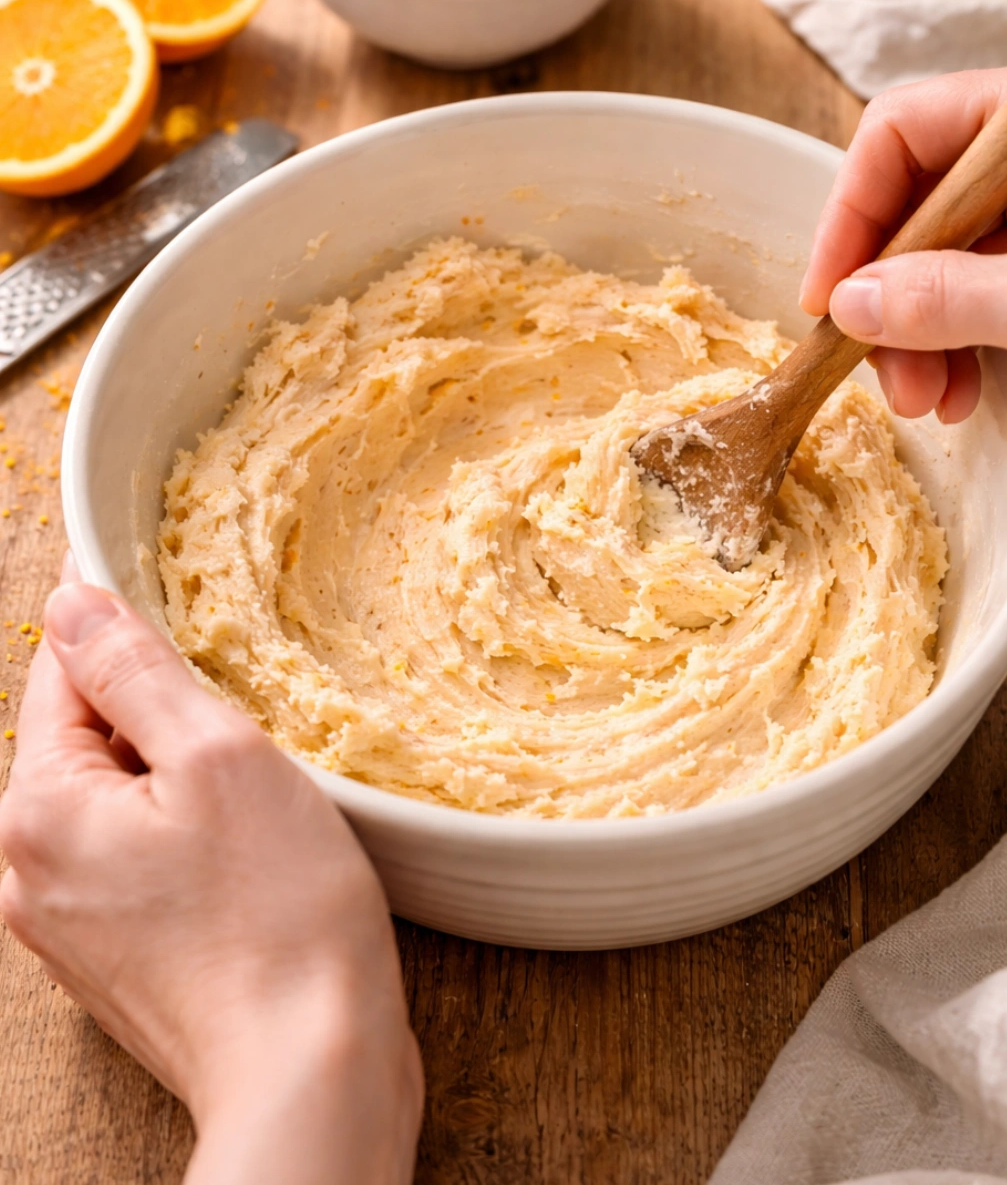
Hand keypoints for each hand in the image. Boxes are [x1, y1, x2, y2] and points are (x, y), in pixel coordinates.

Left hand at [0, 564, 422, 1184]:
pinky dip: (188, 835)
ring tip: (255, 794)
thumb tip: (71, 601)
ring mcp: (71, 924)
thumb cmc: (277, 913)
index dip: (123, 627)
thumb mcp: (216, 756)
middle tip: (244, 722)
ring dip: (181, 777)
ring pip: (121, 800)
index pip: (62, 673)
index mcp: (39, 811)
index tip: (183, 607)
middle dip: (162, 714)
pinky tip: (249, 851)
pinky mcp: (118, 959)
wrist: (310, 1069)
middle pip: (89, 740)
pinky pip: (139, 858)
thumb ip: (135, 671)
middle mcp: (31, 871)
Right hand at [801, 64, 1006, 421]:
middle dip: (889, 296)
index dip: (851, 216)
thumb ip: (948, 300)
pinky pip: (984, 281)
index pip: (905, 133)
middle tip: (885, 375)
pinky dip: (963, 337)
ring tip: (930, 398)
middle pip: (920, 200)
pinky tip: (964, 387)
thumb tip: (850, 306)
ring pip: (945, 251)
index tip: (828, 299)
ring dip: (921, 331)